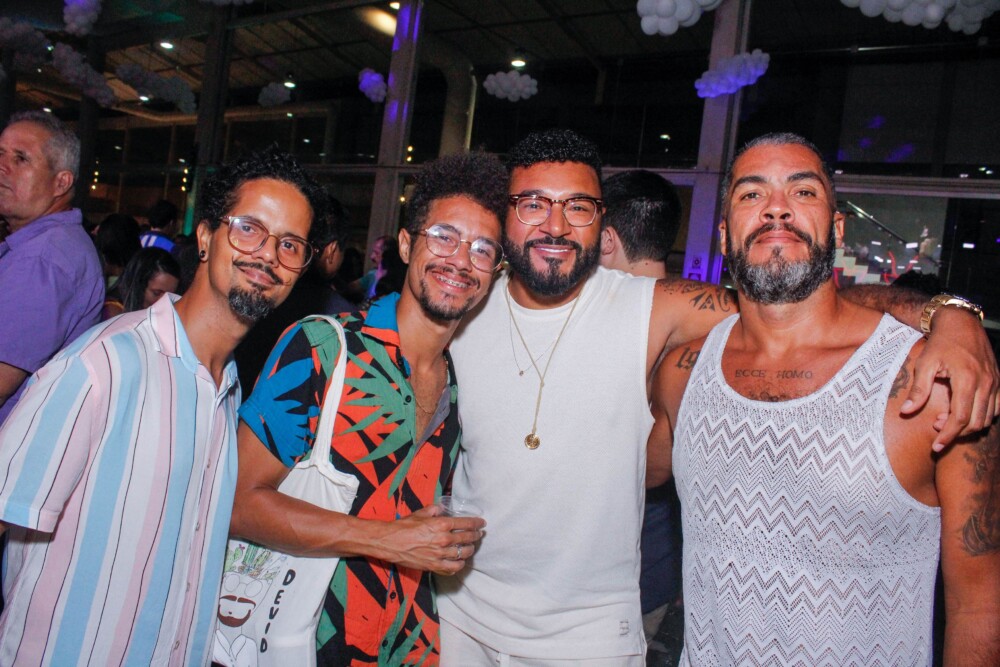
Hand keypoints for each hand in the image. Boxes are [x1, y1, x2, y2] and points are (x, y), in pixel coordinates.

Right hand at [373, 505, 484, 575]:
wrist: (390, 542)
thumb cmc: (403, 526)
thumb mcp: (420, 513)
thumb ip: (434, 510)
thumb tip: (441, 508)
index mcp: (441, 524)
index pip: (466, 524)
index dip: (477, 523)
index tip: (482, 523)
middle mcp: (443, 540)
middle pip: (467, 538)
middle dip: (476, 536)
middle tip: (479, 534)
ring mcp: (440, 554)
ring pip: (463, 554)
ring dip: (469, 550)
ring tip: (470, 547)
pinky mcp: (434, 566)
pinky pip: (453, 568)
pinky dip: (459, 565)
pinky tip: (460, 562)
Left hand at [902, 307, 999, 449]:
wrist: (961, 324)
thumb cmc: (940, 343)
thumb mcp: (924, 364)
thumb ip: (918, 389)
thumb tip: (906, 411)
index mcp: (967, 380)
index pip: (959, 418)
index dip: (948, 436)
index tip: (936, 446)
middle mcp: (985, 383)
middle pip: (975, 422)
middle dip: (957, 433)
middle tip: (937, 429)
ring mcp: (994, 382)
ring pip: (987, 418)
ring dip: (969, 426)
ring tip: (947, 421)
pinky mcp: (997, 381)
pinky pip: (995, 408)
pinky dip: (982, 417)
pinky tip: (964, 413)